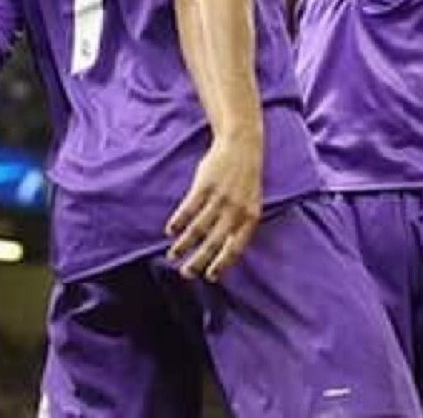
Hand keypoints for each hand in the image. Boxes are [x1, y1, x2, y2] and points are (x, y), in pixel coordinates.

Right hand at [166, 134, 262, 281]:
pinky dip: (178, 222)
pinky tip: (171, 230)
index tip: (210, 277)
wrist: (242, 146)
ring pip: (198, 228)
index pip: (236, 247)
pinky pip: (188, 209)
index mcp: (251, 216)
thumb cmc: (245, 180)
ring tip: (173, 255)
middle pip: (214, 242)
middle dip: (199, 261)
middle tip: (186, 273)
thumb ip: (240, 226)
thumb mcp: (251, 203)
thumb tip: (226, 254)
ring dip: (183, 244)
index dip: (222, 264)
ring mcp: (220, 197)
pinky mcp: (205, 186)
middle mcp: (236, 210)